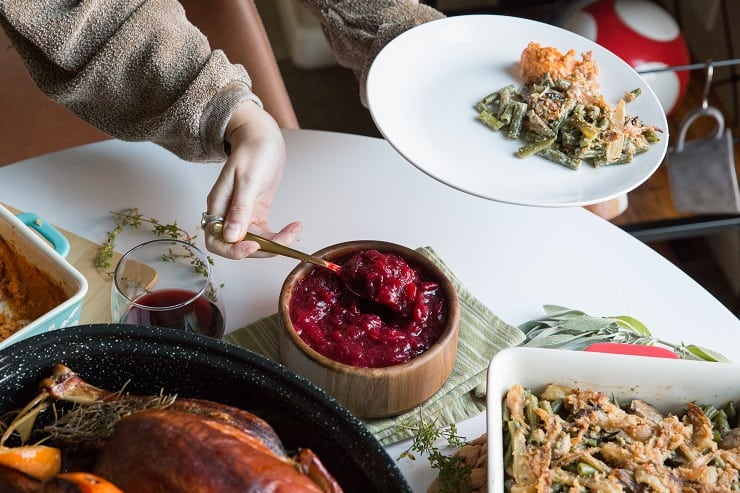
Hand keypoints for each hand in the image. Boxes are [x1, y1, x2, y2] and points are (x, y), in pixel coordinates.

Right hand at [204, 101, 301, 258]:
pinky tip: (293, 229)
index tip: (255, 246)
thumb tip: (232, 236)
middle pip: (237, 246)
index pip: (216, 241)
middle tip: (285, 240)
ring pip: (254, 242)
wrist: (262, 136)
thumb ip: (240, 209)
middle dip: (261, 248)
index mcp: (217, 206)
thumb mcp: (247, 179)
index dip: (233, 250)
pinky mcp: (256, 213)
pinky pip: (264, 234)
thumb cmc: (252, 151)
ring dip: (275, 244)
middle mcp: (227, 214)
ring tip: (294, 231)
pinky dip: (279, 236)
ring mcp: (242, 214)